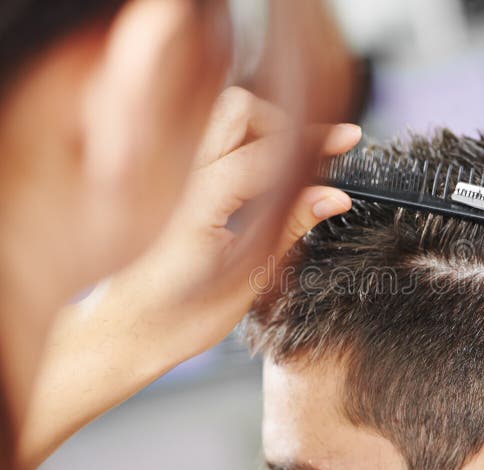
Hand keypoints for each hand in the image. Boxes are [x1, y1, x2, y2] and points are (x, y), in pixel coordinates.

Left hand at [18, 88, 358, 469]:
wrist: (125, 333)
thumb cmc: (178, 319)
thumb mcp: (249, 276)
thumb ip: (291, 224)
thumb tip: (334, 196)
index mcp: (197, 203)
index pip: (267, 152)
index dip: (314, 142)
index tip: (347, 139)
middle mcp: (176, 178)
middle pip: (239, 111)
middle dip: (282, 123)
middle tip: (313, 153)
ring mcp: (166, 175)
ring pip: (218, 118)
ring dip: (258, 130)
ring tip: (283, 165)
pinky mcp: (164, 180)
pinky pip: (205, 140)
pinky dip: (237, 145)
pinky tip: (254, 175)